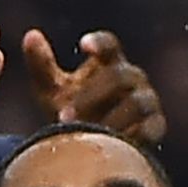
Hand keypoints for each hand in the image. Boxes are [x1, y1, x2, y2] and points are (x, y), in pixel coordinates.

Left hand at [21, 26, 164, 143]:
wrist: (92, 152)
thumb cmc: (71, 113)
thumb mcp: (51, 91)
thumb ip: (41, 66)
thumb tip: (31, 35)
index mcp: (109, 62)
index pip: (109, 45)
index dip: (99, 43)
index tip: (83, 45)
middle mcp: (133, 78)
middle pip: (120, 77)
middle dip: (90, 96)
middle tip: (63, 116)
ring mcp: (148, 102)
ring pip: (136, 103)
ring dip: (108, 118)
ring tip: (83, 134)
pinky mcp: (156, 127)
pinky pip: (148, 129)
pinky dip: (127, 135)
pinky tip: (105, 144)